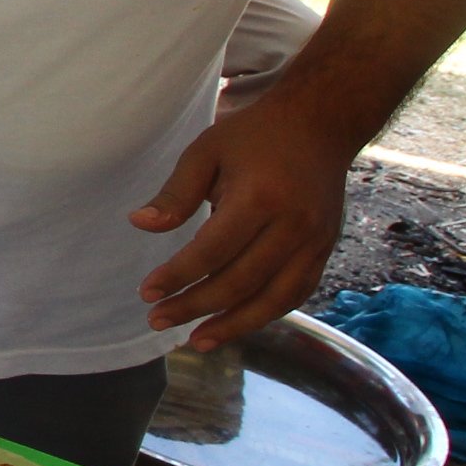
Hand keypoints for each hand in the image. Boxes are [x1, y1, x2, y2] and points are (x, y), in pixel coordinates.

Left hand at [130, 93, 363, 350]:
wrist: (321, 125)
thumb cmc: (256, 136)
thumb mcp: (207, 150)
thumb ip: (176, 192)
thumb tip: (140, 225)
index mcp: (259, 198)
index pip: (212, 252)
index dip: (177, 277)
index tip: (146, 292)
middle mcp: (293, 226)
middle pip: (239, 282)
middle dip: (195, 306)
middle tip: (157, 319)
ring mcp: (315, 242)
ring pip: (272, 299)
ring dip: (232, 325)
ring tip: (196, 340)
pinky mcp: (325, 250)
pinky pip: (295, 294)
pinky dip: (265, 314)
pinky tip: (235, 324)